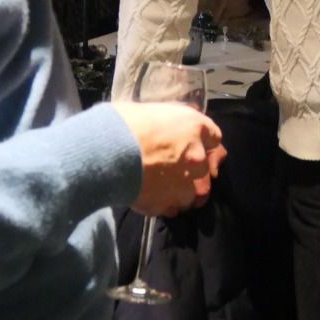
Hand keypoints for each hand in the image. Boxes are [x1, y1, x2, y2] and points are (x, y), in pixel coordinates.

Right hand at [112, 101, 224, 215]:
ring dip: (181, 192)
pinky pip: (172, 208)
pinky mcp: (168, 203)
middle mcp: (197, 156)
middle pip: (206, 170)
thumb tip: (170, 127)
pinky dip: (164, 205)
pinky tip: (151, 197)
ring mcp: (184, 183)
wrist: (106, 152)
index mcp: (195, 127)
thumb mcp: (153, 111)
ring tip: (163, 189)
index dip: (203, 143)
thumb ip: (171, 123)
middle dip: (194, 171)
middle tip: (176, 172)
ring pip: (192, 193)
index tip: (194, 147)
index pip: (214, 138)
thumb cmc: (125, 123)